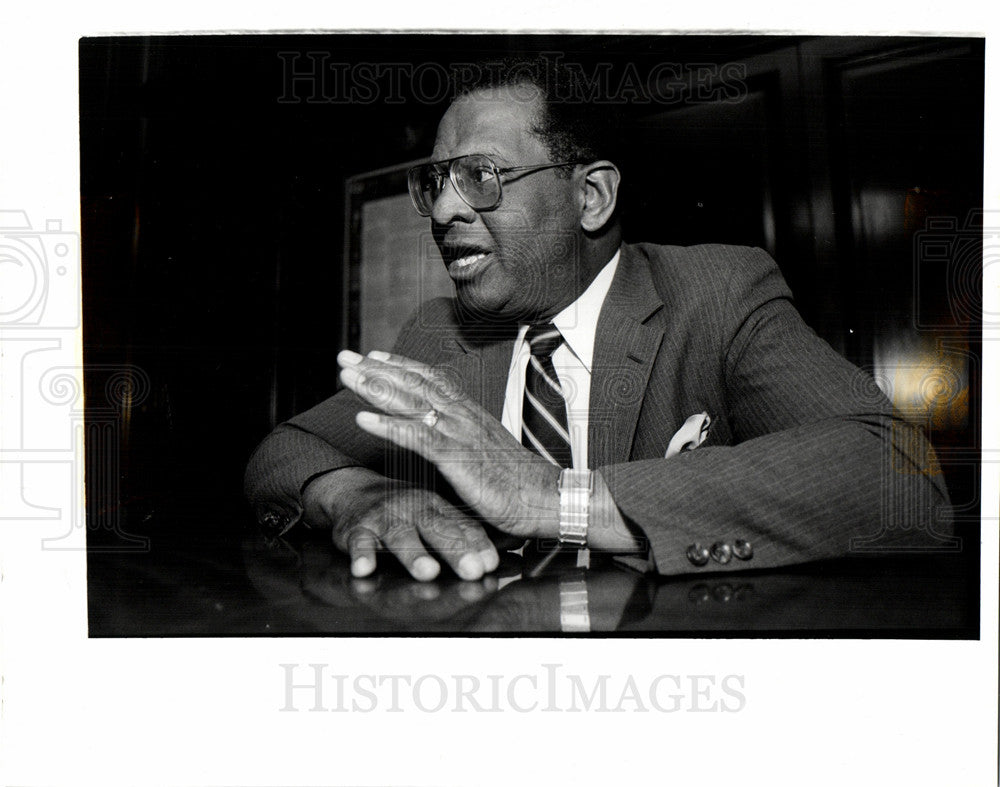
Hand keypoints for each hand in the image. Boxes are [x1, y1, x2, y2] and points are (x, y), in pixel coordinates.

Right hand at [302, 467, 498, 580]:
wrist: (354, 491)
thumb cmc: (406, 509)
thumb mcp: (436, 513)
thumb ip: (467, 531)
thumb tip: (515, 543)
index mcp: (438, 506)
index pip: (462, 526)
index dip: (477, 544)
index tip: (492, 564)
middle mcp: (413, 509)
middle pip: (436, 529)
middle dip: (455, 550)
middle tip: (472, 570)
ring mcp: (385, 518)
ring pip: (400, 536)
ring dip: (414, 555)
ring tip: (428, 572)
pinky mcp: (357, 529)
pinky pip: (359, 542)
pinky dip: (361, 555)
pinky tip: (364, 568)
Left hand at [337, 349, 560, 539]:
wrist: (550, 497)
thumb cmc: (521, 485)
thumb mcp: (488, 457)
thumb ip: (466, 446)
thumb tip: (450, 448)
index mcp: (471, 415)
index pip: (432, 380)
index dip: (402, 366)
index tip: (375, 356)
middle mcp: (463, 416)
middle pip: (414, 383)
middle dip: (376, 369)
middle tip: (344, 357)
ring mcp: (460, 434)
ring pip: (411, 402)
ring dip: (375, 387)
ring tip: (346, 376)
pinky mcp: (458, 458)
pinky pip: (416, 436)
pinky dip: (387, 425)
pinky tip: (362, 418)